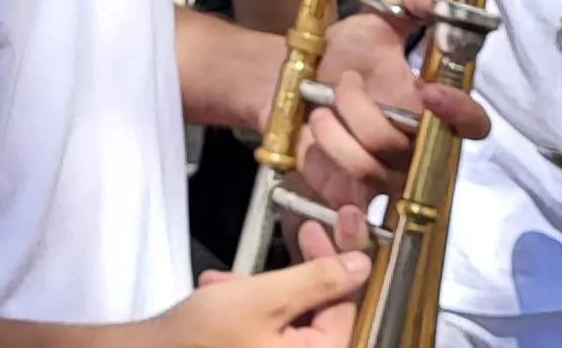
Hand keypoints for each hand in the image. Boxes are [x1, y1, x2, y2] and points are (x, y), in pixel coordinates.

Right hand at [145, 237, 370, 346]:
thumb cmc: (199, 338)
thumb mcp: (262, 299)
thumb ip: (316, 280)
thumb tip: (362, 264)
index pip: (345, 305)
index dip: (335, 259)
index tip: (322, 224)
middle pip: (316, 311)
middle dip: (287, 278)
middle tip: (276, 245)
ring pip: (286, 318)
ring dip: (257, 292)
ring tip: (223, 285)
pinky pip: (266, 333)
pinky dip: (245, 310)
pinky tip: (216, 297)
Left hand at [288, 0, 489, 224]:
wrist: (293, 85)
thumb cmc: (343, 57)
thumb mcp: (375, 22)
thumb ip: (409, 2)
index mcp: (432, 109)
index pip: (473, 125)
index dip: (461, 113)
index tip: (430, 90)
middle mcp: (417, 148)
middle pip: (409, 148)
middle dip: (365, 112)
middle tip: (345, 81)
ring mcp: (388, 176)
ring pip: (373, 167)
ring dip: (338, 127)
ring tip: (320, 105)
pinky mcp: (354, 194)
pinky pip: (348, 190)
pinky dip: (324, 154)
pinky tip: (312, 132)